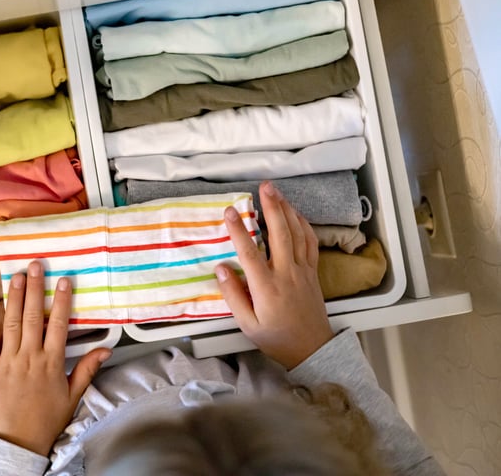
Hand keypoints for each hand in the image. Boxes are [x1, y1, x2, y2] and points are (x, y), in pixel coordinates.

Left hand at [0, 262, 111, 456]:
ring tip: (17, 277)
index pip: (58, 325)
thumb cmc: (46, 419)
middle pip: (33, 317)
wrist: (19, 441)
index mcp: (51, 364)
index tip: (64, 281)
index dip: (61, 301)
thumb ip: (87, 369)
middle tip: (35, 266)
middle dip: (35, 289)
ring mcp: (7, 362)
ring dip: (15, 298)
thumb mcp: (73, 395)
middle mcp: (29, 359)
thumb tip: (105, 349)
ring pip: (11, 324)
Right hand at [216, 181, 333, 368]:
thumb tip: (221, 269)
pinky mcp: (313, 272)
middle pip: (280, 234)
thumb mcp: (247, 324)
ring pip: (297, 234)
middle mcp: (287, 274)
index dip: (239, 230)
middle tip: (263, 187)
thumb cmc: (276, 338)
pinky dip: (303, 224)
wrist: (312, 349)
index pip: (250, 253)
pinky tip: (295, 213)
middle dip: (271, 208)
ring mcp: (303, 271)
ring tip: (276, 193)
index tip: (230, 211)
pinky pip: (310, 242)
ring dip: (287, 210)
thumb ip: (233, 296)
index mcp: (267, 288)